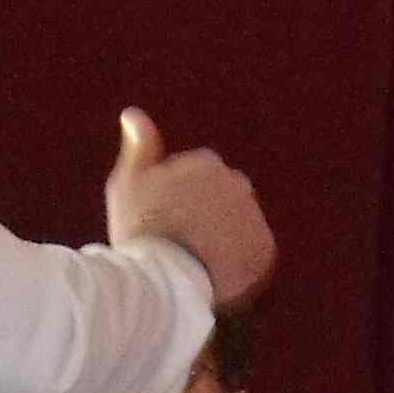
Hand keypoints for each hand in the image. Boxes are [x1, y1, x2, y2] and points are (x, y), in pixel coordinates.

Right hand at [106, 107, 276, 308]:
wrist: (164, 278)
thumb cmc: (140, 230)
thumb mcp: (128, 183)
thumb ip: (140, 148)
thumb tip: (133, 114)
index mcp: (207, 163)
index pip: (201, 177)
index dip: (180, 199)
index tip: (164, 218)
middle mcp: (238, 184)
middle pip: (225, 197)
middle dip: (209, 213)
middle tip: (183, 239)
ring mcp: (253, 217)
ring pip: (240, 224)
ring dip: (226, 236)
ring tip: (197, 259)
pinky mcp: (264, 251)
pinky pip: (255, 251)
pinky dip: (241, 260)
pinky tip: (216, 270)